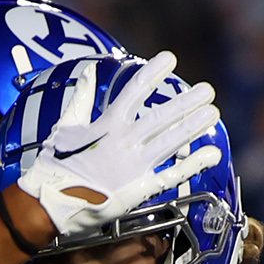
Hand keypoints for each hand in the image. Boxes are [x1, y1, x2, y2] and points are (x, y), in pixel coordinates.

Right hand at [13, 54, 224, 241]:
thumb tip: (90, 71)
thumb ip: (81, 99)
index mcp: (107, 124)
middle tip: (207, 89)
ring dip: (194, 126)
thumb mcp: (64, 127)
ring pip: (172, 141)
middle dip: (186, 101)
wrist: (50, 205)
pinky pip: (173, 175)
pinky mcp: (141, 189)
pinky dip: (194, 164)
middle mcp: (124, 142)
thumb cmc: (53, 166)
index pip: (135, 90)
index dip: (154, 72)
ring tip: (213, 113)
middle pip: (162, 116)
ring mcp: (135, 166)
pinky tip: (212, 153)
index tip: (169, 58)